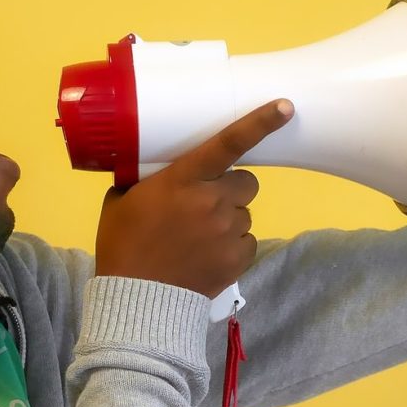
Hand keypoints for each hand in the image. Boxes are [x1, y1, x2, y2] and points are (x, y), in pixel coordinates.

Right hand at [95, 99, 294, 297]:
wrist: (136, 300)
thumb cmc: (123, 245)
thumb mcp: (121, 200)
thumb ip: (142, 179)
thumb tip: (149, 166)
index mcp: (184, 179)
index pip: (228, 144)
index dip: (259, 123)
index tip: (286, 107)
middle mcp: (213, 200)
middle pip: (246, 182)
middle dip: (231, 189)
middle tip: (206, 204)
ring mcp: (229, 230)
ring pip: (244, 213)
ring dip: (229, 219)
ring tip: (199, 238)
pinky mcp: (238, 258)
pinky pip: (247, 241)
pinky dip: (233, 247)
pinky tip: (209, 256)